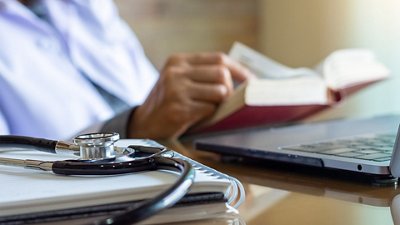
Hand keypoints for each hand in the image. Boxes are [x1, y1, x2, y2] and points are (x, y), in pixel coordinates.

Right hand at [128, 52, 252, 138]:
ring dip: (220, 103)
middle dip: (231, 89)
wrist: (144, 124)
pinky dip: (209, 115)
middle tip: (229, 100)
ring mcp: (176, 89)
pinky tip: (198, 118)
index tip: (251, 81)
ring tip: (209, 109)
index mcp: (178, 61)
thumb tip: (242, 78)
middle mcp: (176, 72)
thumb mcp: (179, 80)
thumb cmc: (168, 102)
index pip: (218, 58)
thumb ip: (203, 74)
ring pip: (220, 91)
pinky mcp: (179, 108)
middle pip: (222, 73)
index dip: (239, 70)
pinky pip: (210, 109)